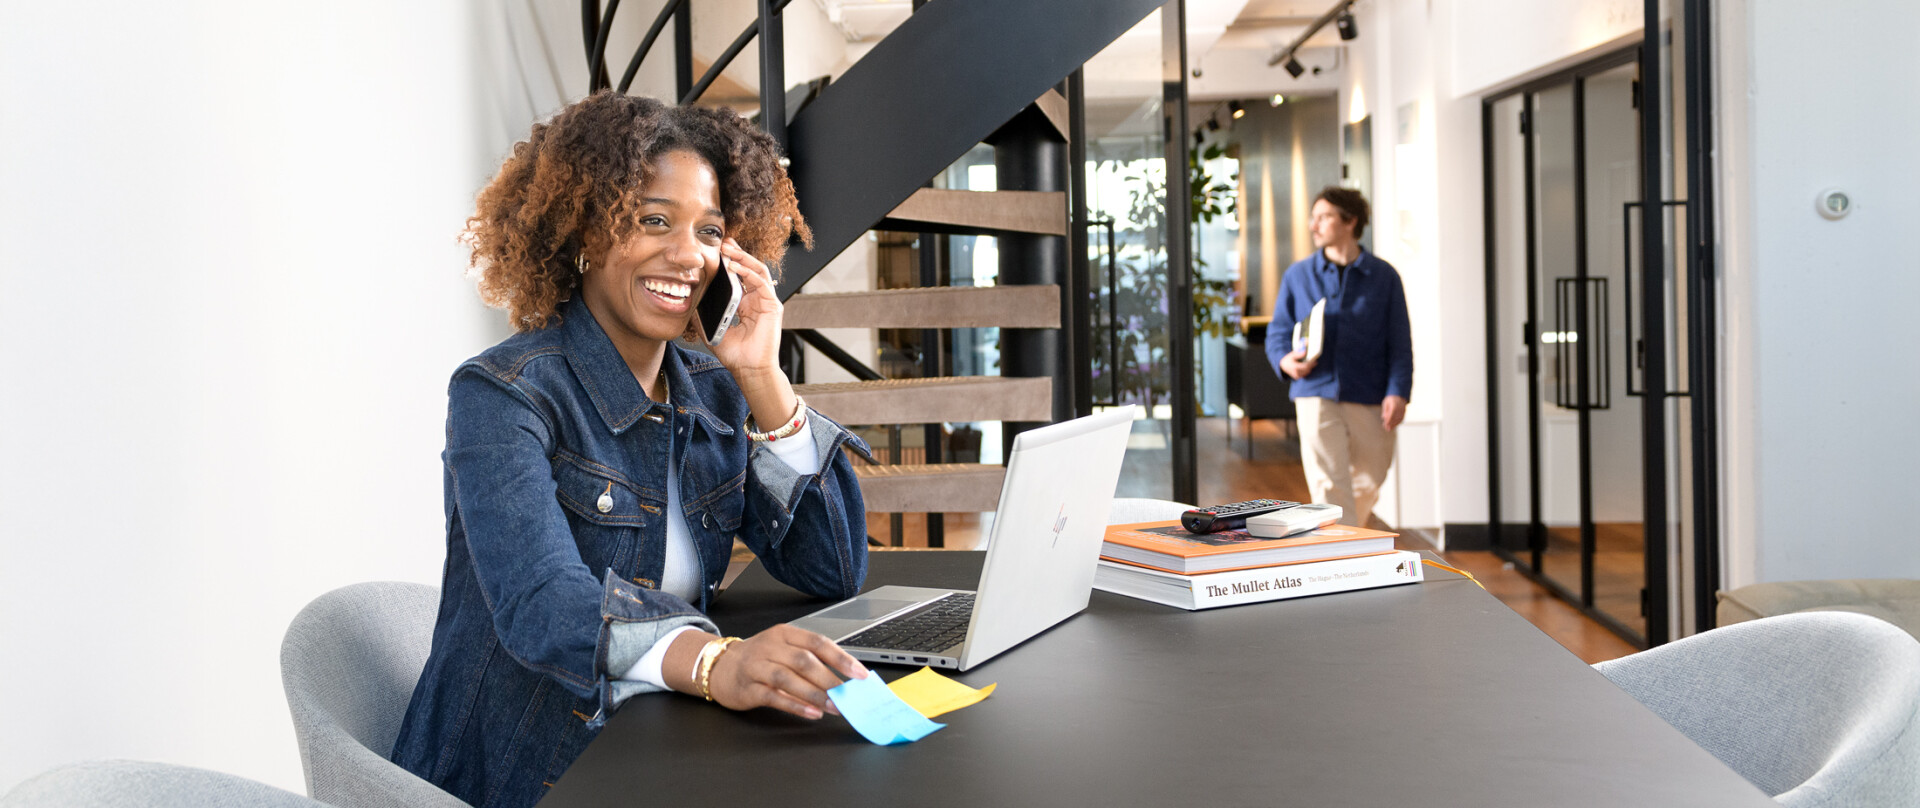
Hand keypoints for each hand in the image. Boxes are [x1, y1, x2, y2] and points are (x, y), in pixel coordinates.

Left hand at [703, 239, 781, 375]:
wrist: (749, 370)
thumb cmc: (735, 354)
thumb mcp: (713, 330)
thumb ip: (703, 317)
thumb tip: (687, 305)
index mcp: (745, 304)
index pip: (740, 276)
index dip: (730, 262)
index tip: (717, 251)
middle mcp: (757, 300)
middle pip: (750, 268)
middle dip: (737, 253)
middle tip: (723, 242)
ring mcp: (766, 302)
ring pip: (758, 271)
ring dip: (743, 258)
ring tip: (729, 250)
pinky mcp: (773, 307)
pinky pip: (762, 283)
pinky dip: (748, 272)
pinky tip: (735, 266)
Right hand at [707, 624, 868, 719]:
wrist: (719, 666)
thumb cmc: (759, 659)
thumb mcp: (783, 649)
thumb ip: (810, 659)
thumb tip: (844, 677)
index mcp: (784, 633)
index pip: (817, 642)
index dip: (841, 658)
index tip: (860, 674)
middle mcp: (770, 647)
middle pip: (804, 661)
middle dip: (830, 679)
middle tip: (849, 695)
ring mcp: (756, 666)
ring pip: (789, 678)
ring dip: (815, 694)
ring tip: (834, 707)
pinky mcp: (747, 688)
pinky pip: (774, 697)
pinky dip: (796, 705)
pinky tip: (812, 712)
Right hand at [1279, 348, 1316, 379]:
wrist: (1283, 366)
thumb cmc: (1288, 359)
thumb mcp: (1292, 355)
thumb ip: (1298, 354)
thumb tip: (1305, 352)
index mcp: (1294, 367)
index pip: (1305, 366)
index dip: (1311, 363)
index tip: (1315, 361)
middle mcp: (1296, 372)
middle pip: (1307, 370)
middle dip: (1312, 366)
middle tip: (1315, 362)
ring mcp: (1296, 376)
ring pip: (1307, 372)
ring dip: (1310, 368)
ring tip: (1312, 364)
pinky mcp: (1297, 377)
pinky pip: (1305, 374)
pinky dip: (1307, 370)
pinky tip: (1308, 367)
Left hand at [1381, 396, 1406, 430]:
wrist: (1399, 395)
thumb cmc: (1390, 400)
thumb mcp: (1386, 403)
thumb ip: (1385, 410)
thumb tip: (1383, 417)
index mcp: (1394, 404)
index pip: (1391, 413)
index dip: (1389, 420)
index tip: (1385, 425)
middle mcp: (1400, 407)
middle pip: (1395, 417)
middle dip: (1391, 424)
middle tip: (1386, 429)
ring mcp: (1403, 410)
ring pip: (1399, 419)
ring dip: (1394, 425)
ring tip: (1389, 429)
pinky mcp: (1404, 412)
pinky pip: (1401, 418)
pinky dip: (1397, 423)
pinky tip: (1393, 426)